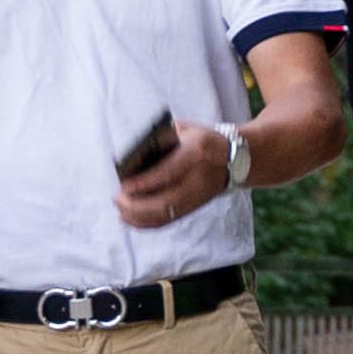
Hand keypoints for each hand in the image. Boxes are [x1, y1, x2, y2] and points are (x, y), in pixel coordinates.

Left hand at [115, 117, 237, 230]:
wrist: (235, 158)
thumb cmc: (203, 140)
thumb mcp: (186, 130)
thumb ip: (163, 138)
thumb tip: (135, 153)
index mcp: (196, 153)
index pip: (167, 173)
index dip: (144, 183)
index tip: (124, 186)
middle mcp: (198, 178)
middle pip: (165, 201)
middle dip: (137, 204)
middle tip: (117, 198)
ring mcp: (198, 196)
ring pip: (166, 214)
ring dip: (139, 216)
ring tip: (120, 210)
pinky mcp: (195, 207)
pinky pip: (169, 220)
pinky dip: (148, 223)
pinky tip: (131, 219)